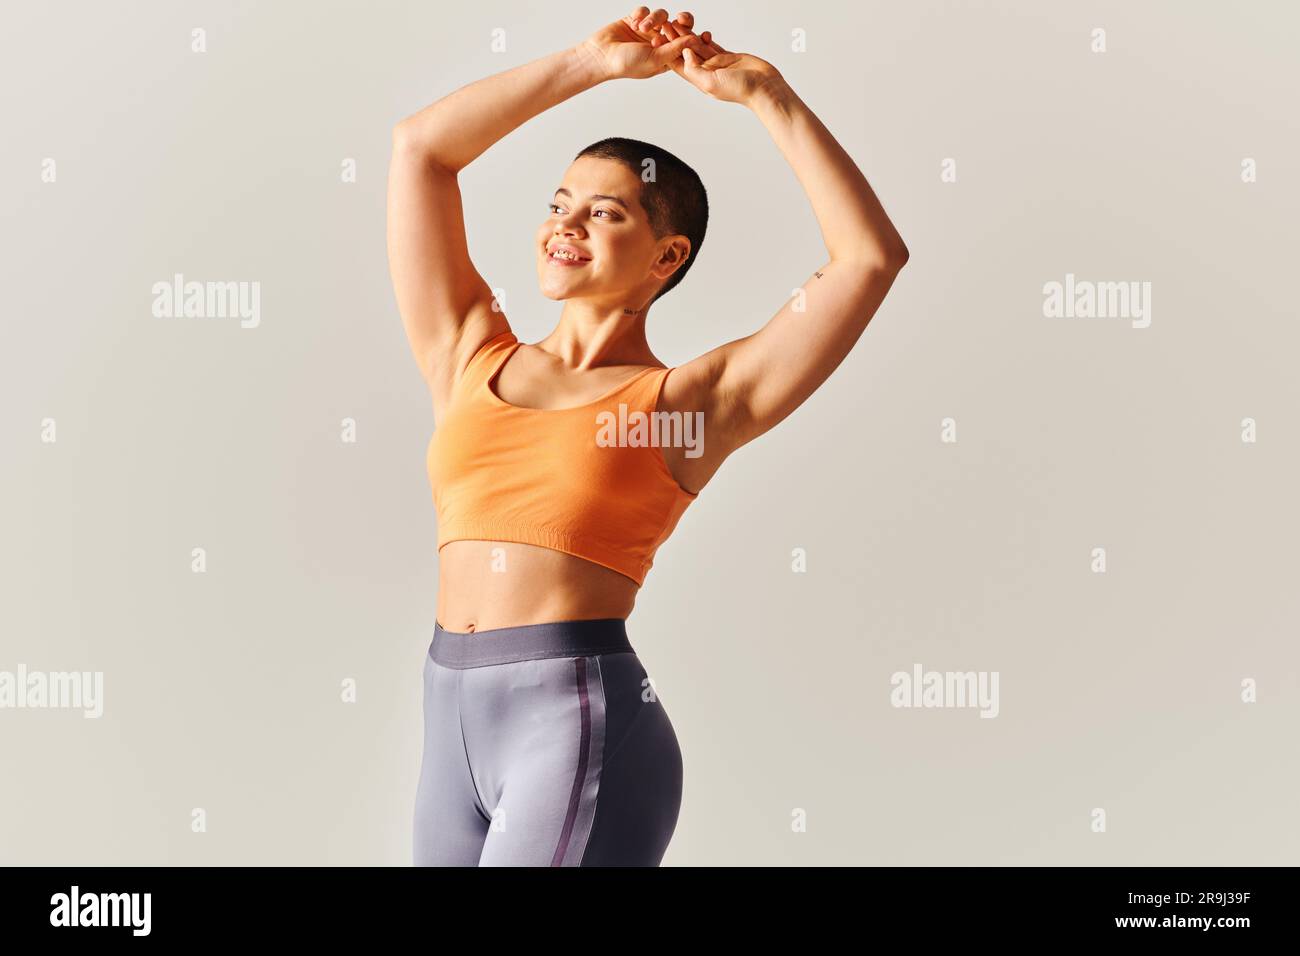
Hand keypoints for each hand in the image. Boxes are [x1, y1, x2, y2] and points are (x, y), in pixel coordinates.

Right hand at [580, 7, 708, 81]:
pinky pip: (646, 10)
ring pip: (662, 16)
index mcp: (666, 57)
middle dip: (681, 21)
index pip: (686, 45)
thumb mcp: (655, 59)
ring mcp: (647, 31)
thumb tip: (695, 41)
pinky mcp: (635, 20)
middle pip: (678, 27)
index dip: (696, 39)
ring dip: (654, 19)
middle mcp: (658, 43)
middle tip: (681, 19)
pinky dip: (641, 13)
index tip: (705, 35)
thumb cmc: (626, 64)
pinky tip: (634, 21)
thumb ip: (675, 49)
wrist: (601, 55)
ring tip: (642, 27)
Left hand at [650, 16, 783, 105]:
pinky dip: (704, 38)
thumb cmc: (740, 89)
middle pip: (686, 53)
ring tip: (678, 22)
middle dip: (675, 39)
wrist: (763, 87)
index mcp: (699, 79)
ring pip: (698, 47)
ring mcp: (716, 64)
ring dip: (688, 35)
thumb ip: (694, 69)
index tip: (657, 38)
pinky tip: (698, 30)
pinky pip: (712, 46)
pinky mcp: (727, 57)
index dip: (667, 51)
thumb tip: (683, 53)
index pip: (678, 64)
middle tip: (665, 24)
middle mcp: (706, 72)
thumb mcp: (710, 83)